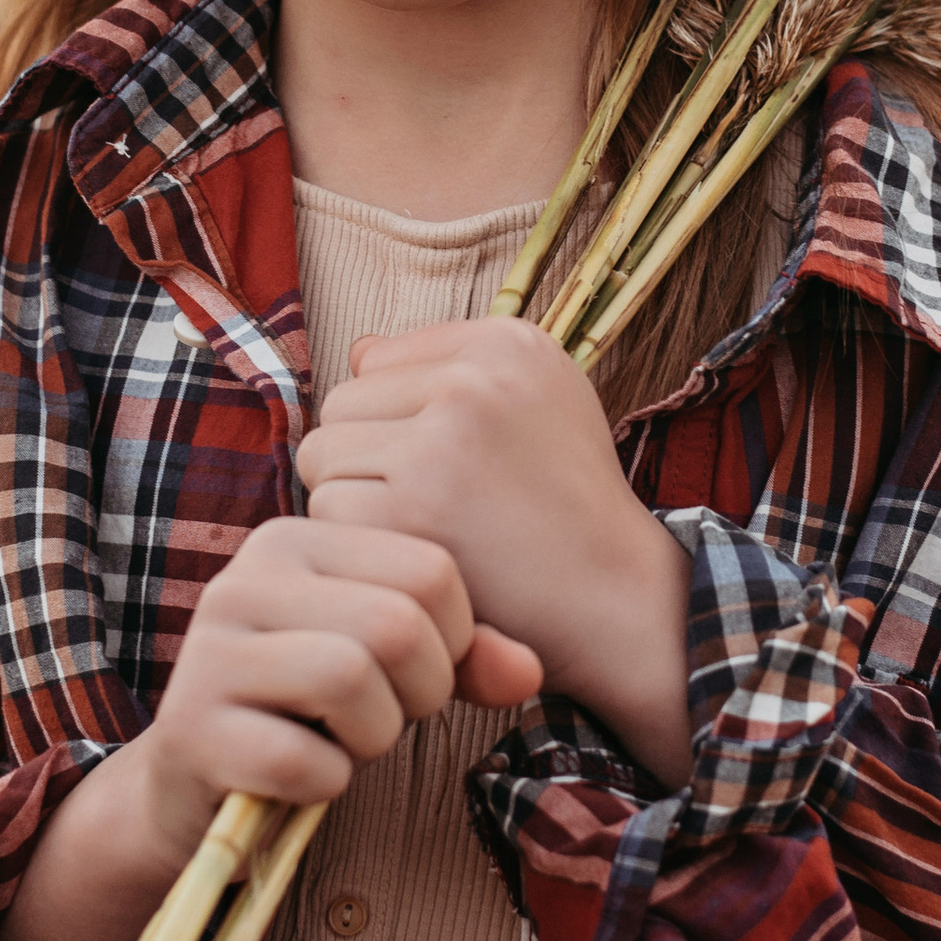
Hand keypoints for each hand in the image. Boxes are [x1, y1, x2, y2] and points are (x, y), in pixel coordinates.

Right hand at [135, 510, 542, 857]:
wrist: (197, 790)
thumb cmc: (309, 713)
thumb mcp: (392, 670)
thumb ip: (465, 656)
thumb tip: (528, 673)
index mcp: (296, 539)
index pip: (432, 571)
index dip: (453, 643)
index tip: (411, 675)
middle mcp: (245, 578)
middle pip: (397, 625)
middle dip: (417, 695)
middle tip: (380, 717)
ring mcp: (208, 652)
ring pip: (350, 679)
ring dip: (370, 738)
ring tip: (339, 741)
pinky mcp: (191, 729)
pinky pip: (302, 759)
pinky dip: (324, 784)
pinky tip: (299, 778)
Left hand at [296, 318, 693, 784]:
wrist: (618, 598)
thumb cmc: (566, 506)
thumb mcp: (538, 403)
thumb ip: (449, 369)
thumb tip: (358, 351)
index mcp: (506, 341)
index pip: (375, 361)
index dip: (395, 423)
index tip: (450, 465)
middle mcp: (475, 378)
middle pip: (341, 405)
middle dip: (365, 460)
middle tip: (431, 506)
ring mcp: (443, 438)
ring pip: (322, 455)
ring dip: (354, 502)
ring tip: (424, 530)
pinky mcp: (415, 504)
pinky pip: (327, 509)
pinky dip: (359, 545)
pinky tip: (415, 558)